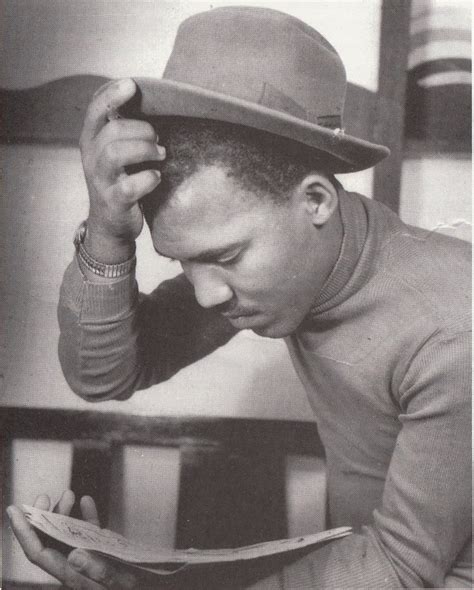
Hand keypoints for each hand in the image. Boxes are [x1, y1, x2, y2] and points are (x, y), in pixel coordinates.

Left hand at [7, 490, 144, 588]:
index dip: (25, 532)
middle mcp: (75, 567)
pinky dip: (87, 516)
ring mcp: (88, 558)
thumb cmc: (134, 588)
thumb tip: (74, 554)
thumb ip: (98, 569)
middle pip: (48, 542)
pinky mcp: (102, 552)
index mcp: (72, 576)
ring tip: (67, 494)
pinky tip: (86, 502)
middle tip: (42, 498)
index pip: (39, 553)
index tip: (14, 511)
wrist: (153, 587)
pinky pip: (89, 533)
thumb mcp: (119, 582)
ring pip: (65, 535)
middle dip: (41, 518)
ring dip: (63, 514)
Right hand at [79, 78, 164, 262]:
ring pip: (116, 153)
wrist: (111, 224)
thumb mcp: (115, 152)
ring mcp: (101, 181)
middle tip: (158, 141)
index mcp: (92, 140)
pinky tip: (156, 178)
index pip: (95, 110)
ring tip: (160, 155)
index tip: (132, 85)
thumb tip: (154, 101)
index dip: (112, 94)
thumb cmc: (120, 180)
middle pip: (112, 131)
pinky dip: (148, 179)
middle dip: (142, 130)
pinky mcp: (114, 202)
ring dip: (145, 150)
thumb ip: (124, 129)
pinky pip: (129, 186)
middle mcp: (92, 158)